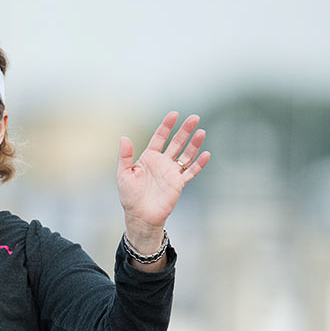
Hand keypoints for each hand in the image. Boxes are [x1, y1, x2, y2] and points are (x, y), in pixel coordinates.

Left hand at [117, 112, 209, 252]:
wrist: (140, 216)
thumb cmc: (129, 196)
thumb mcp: (123, 174)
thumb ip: (125, 156)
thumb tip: (124, 137)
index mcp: (149, 158)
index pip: (160, 137)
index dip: (167, 126)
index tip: (174, 114)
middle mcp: (162, 162)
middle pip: (176, 142)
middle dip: (185, 130)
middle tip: (195, 118)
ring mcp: (171, 172)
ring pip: (186, 155)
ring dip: (194, 144)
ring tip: (201, 132)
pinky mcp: (178, 184)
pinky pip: (190, 172)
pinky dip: (198, 164)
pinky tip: (206, 154)